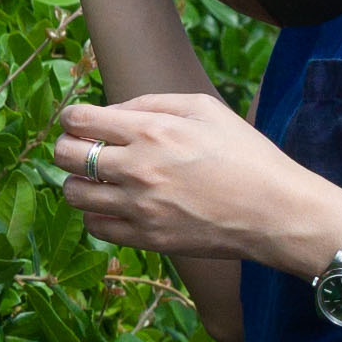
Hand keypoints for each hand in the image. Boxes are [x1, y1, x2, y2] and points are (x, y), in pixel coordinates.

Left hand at [52, 93, 341, 271]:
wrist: (276, 211)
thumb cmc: (246, 154)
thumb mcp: (205, 108)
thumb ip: (152, 102)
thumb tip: (112, 110)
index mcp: (152, 132)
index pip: (79, 120)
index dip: (71, 117)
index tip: (78, 121)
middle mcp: (138, 169)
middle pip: (66, 156)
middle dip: (66, 147)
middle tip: (81, 149)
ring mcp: (140, 208)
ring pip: (74, 194)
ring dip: (78, 182)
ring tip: (98, 179)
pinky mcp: (147, 239)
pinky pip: (95, 227)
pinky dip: (96, 214)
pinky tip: (113, 205)